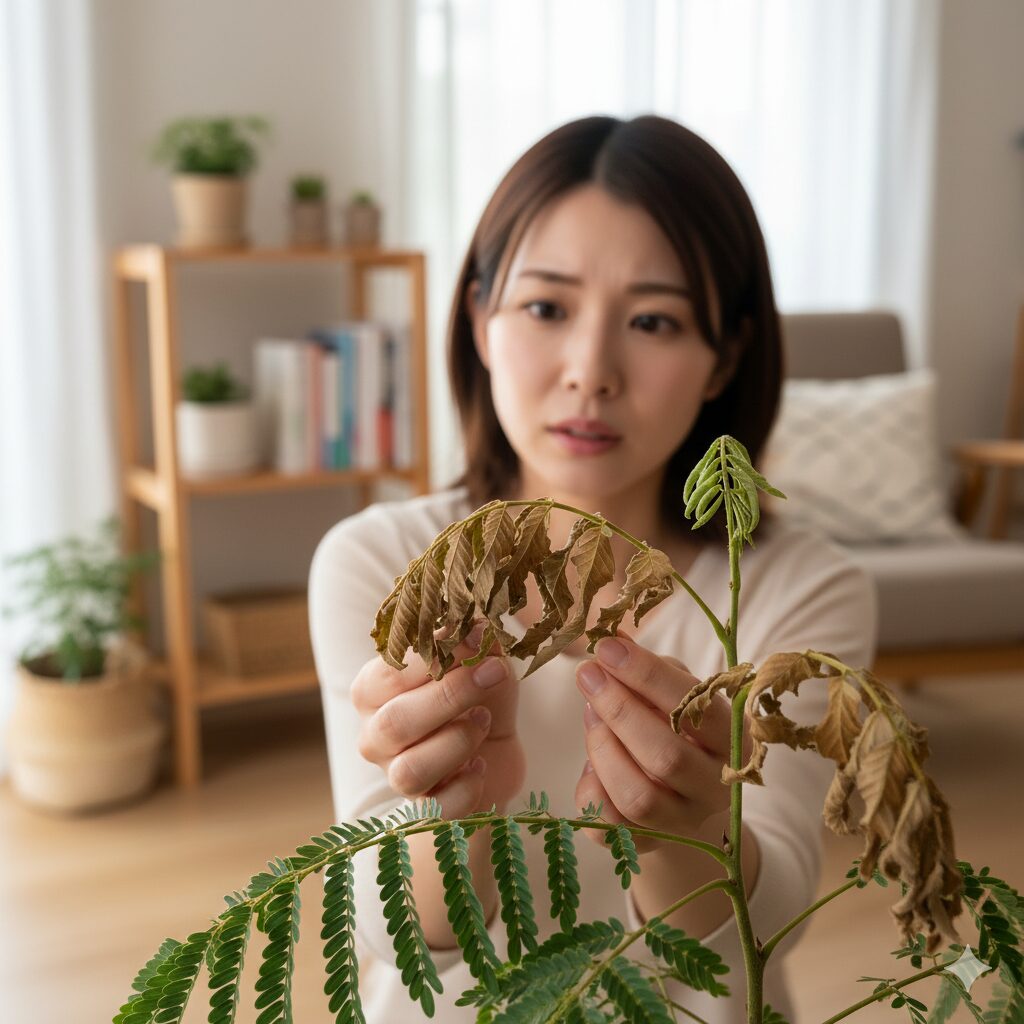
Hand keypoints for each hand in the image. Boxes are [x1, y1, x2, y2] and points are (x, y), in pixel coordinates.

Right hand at [353, 622, 523, 819]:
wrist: (497, 744)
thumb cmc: (476, 692)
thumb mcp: (478, 658)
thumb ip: (472, 642)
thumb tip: (473, 628)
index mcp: (373, 691)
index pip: (386, 674)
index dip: (432, 656)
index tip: (477, 638)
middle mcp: (376, 735)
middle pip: (395, 724)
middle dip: (450, 696)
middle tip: (493, 673)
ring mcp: (396, 775)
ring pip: (409, 772)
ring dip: (455, 743)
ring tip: (484, 720)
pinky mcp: (427, 809)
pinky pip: (438, 811)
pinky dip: (466, 788)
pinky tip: (482, 764)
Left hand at [573, 633, 749, 852]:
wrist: (685, 793)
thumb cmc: (679, 726)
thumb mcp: (677, 692)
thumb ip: (652, 669)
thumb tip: (614, 639)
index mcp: (733, 739)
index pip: (695, 708)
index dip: (648, 676)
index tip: (608, 648)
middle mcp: (716, 787)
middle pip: (666, 757)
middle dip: (619, 709)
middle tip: (588, 675)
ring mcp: (684, 822)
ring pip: (639, 797)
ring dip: (603, 749)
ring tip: (589, 712)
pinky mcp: (649, 845)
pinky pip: (613, 828)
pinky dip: (593, 791)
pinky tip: (589, 762)